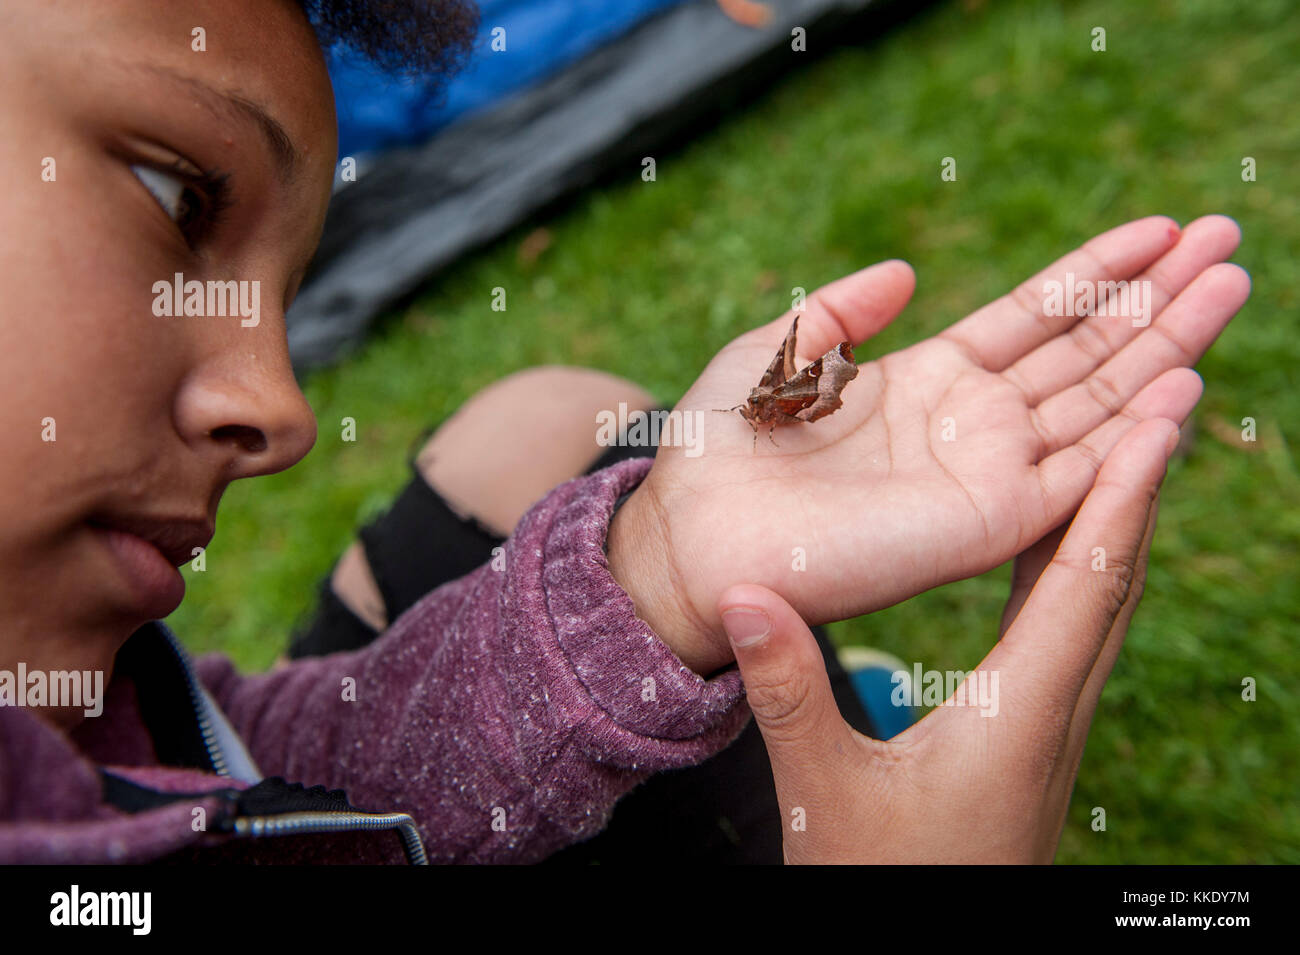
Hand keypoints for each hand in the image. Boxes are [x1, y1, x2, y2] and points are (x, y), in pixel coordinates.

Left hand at [607, 215, 1246, 673]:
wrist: (694, 537)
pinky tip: (1183, 381)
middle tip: (1229, 239)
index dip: (1095, 271)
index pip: (1032, 317)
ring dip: (1168, 345)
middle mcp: (970, 425)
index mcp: (925, 380)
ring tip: (1231, 284)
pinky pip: (1081, 473)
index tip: (1160, 227)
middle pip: (1086, 351)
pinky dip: (1133, 432)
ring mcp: (987, 473)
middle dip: (1157, 297)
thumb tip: (905, 272)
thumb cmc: (720, 450)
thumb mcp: (778, 352)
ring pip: (1101, 402)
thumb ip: (842, 312)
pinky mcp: (989, 522)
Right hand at [718, 418, 1176, 862]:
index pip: (1084, 586)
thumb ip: (788, 694)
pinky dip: (1082, 567)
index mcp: (1020, 715)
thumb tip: (746, 598)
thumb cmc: (883, 880)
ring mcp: (1056, 726)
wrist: (937, 949)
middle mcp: (1058, 713)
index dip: (1121, 499)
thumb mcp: (823, 790)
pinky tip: (1060, 545)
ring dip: (1122, 522)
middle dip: (1143, 487)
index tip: (1153, 423)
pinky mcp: (1040, 736)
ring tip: (1127, 447)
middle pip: (1119, 581)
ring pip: (1107, 605)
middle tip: (1163, 401)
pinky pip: (1079, 631)